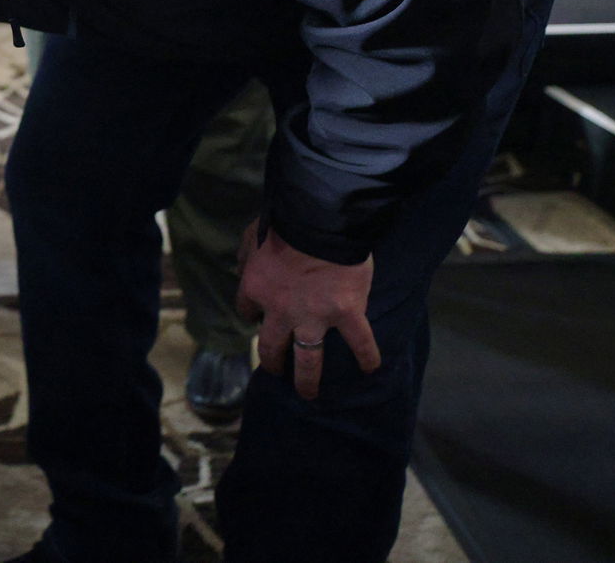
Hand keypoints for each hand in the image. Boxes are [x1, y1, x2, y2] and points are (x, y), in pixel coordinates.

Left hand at [236, 223, 381, 399]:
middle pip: (271, 346)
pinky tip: (371, 369)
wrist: (319, 221)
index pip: (247, 311)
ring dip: (307, 379)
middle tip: (276, 371)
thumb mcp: (253, 236)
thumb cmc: (285, 223)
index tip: (258, 316)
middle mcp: (281, 311)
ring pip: (307, 359)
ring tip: (308, 393)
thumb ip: (247, 255)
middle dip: (272, 361)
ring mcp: (315, 317)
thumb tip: (244, 266)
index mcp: (256, 290)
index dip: (253, 314)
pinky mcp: (346, 313)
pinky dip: (367, 356)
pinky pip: (359, 341)